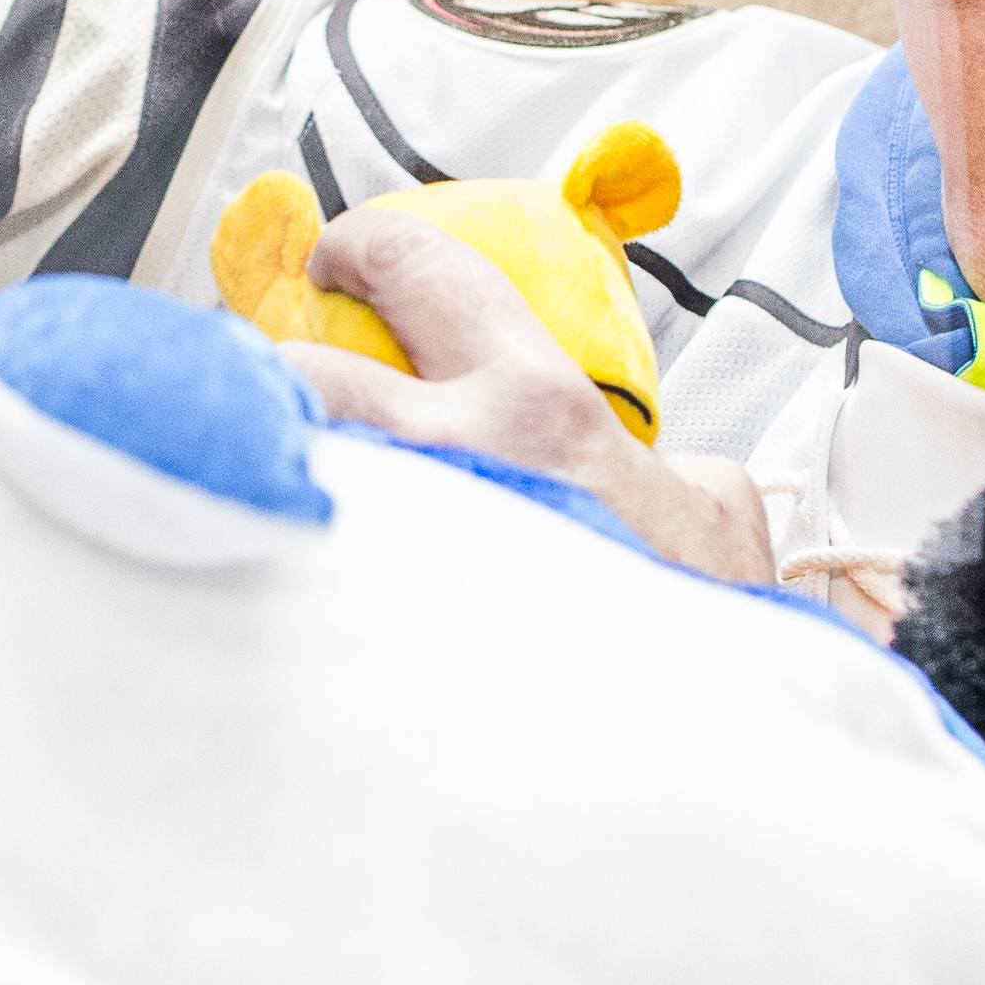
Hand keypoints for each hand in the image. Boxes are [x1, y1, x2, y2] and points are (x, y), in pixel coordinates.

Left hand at [274, 210, 775, 584]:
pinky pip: (285, 559)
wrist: (680, 737)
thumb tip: (657, 475)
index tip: (342, 256)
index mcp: (536, 406)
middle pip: (301, 368)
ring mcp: (390, 543)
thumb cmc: (695, 622)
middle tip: (278, 372)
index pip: (418, 270)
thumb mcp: (712, 514)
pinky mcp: (357, 620)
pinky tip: (288, 569)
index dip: (364, 247)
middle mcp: (448, 456)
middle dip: (274, 364)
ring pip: (280, 462)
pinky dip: (275, 551)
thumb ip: (669, 469)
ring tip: (282, 476)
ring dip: (272, 460)